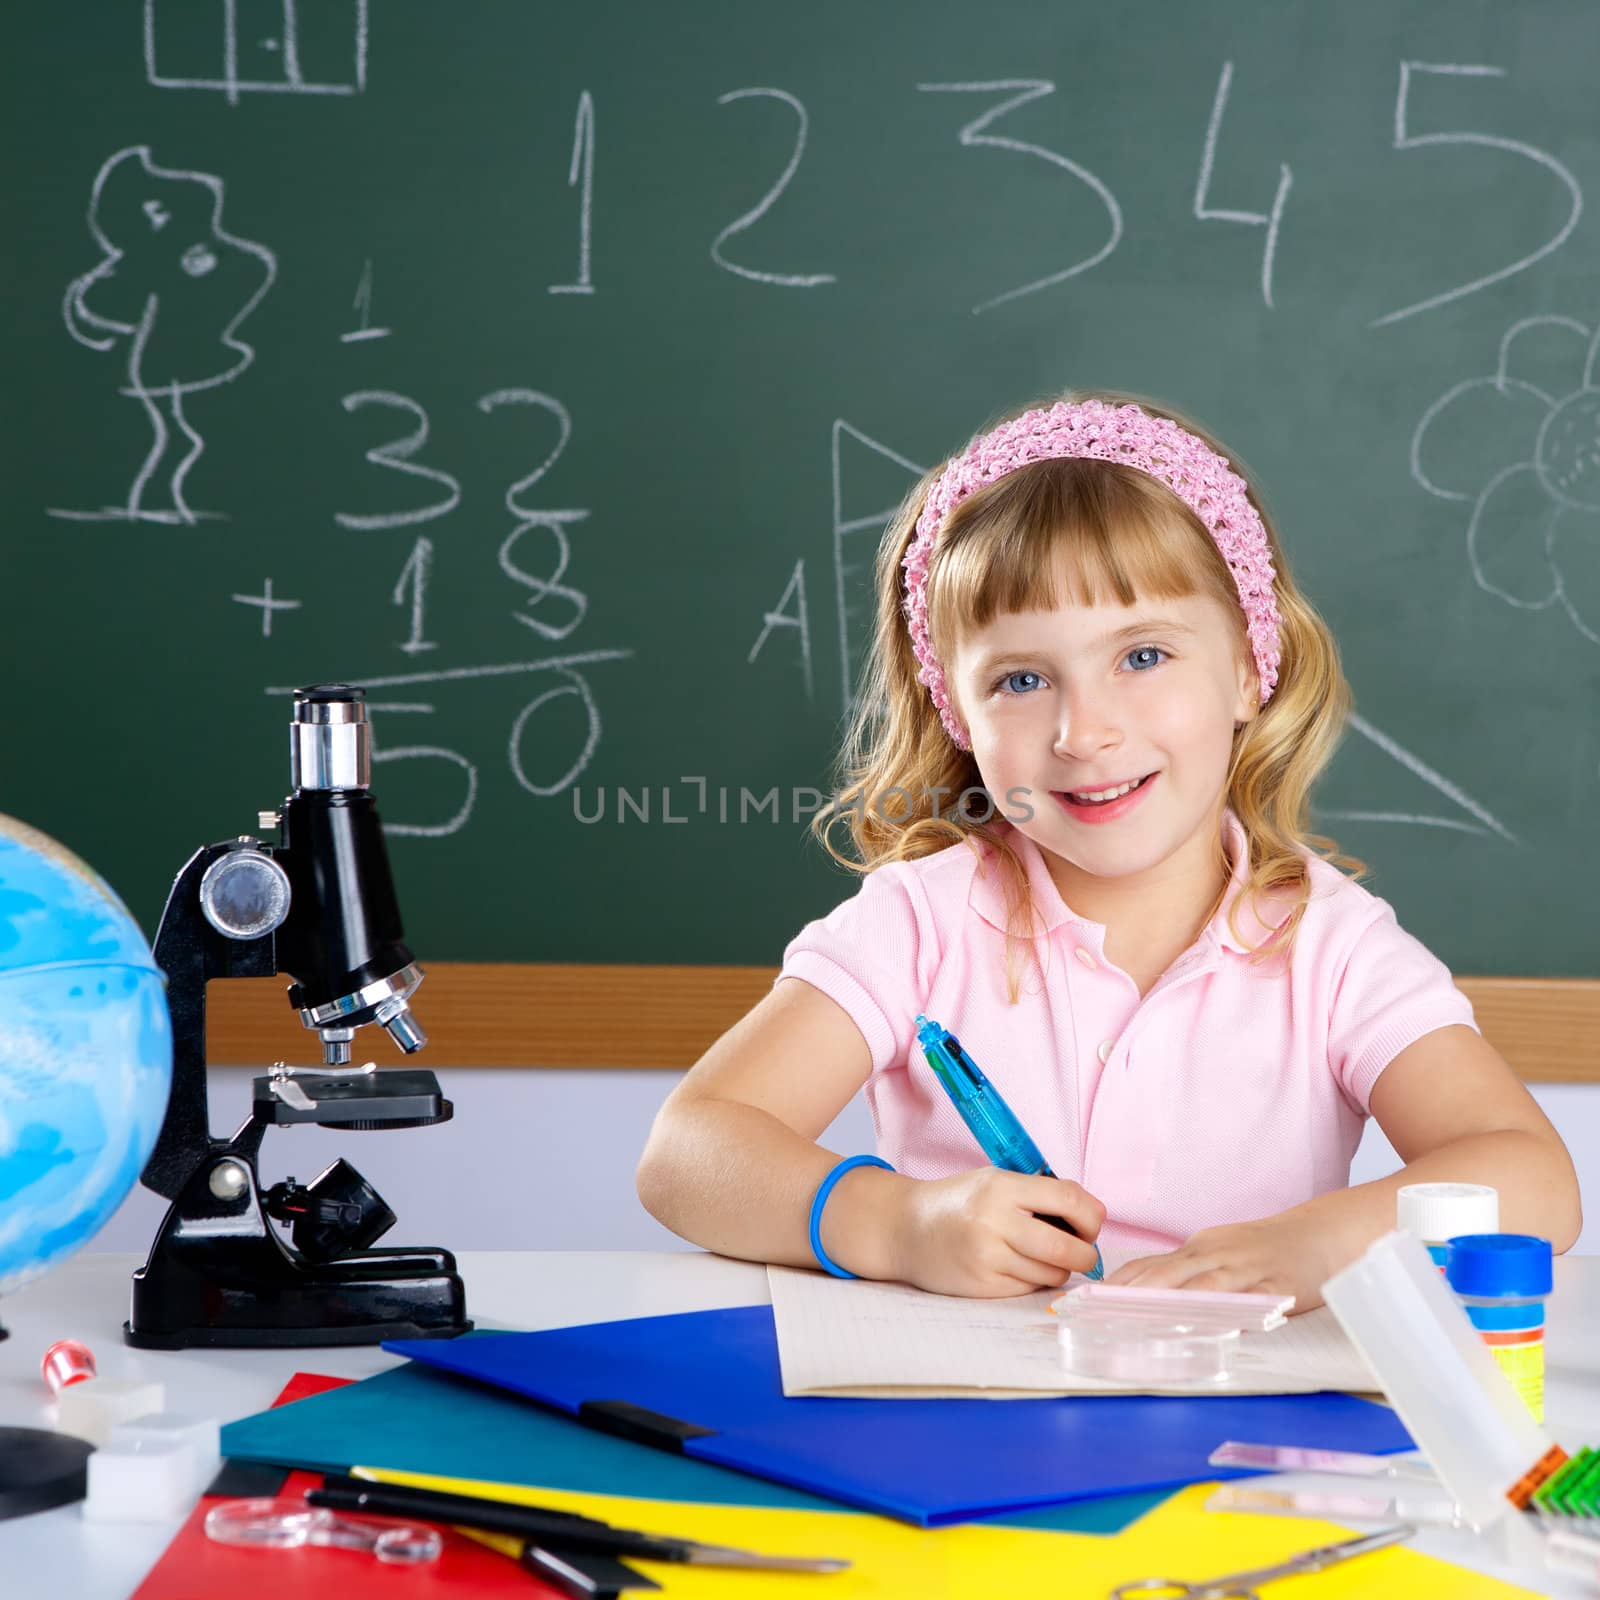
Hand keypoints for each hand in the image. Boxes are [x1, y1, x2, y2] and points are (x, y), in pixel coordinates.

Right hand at [889, 1167, 1104, 1297]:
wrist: (905, 1228)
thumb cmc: (957, 1202)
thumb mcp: (994, 1181)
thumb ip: (1038, 1193)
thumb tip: (1092, 1214)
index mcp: (1001, 1187)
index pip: (1069, 1199)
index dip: (1092, 1215)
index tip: (1092, 1223)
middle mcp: (994, 1222)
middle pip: (1067, 1248)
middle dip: (1086, 1254)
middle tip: (1084, 1251)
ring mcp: (987, 1258)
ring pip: (1051, 1273)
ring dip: (1058, 1268)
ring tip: (1042, 1256)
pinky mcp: (982, 1286)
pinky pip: (1028, 1288)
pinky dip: (1033, 1280)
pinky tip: (1017, 1267)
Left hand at [1104, 1213, 1333, 1311]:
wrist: (1320, 1233)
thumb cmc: (1264, 1249)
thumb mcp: (1219, 1252)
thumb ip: (1186, 1274)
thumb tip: (1142, 1295)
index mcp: (1199, 1248)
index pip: (1150, 1265)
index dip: (1119, 1283)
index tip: (1088, 1300)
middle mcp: (1216, 1255)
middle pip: (1168, 1274)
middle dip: (1134, 1294)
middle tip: (1103, 1313)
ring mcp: (1246, 1270)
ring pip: (1203, 1286)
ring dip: (1171, 1302)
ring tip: (1142, 1321)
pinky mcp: (1277, 1287)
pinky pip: (1249, 1302)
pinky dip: (1228, 1314)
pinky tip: (1211, 1328)